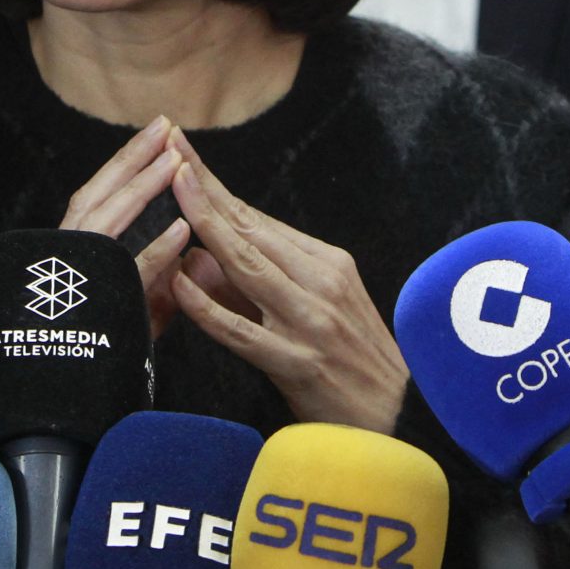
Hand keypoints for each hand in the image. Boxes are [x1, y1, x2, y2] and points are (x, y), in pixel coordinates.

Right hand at [60, 114, 192, 337]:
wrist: (51, 390)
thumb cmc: (90, 350)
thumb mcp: (128, 309)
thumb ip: (153, 282)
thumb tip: (181, 257)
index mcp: (75, 249)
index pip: (99, 195)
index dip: (126, 164)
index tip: (155, 137)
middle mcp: (70, 253)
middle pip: (101, 194)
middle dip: (134, 157)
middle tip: (165, 126)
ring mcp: (79, 274)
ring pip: (111, 221)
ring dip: (144, 189)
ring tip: (175, 162)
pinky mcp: (97, 303)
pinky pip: (129, 273)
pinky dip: (156, 251)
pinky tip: (182, 229)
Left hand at [167, 131, 407, 432]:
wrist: (401, 420)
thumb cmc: (352, 365)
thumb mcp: (314, 310)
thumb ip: (254, 285)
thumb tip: (194, 258)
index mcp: (328, 264)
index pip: (258, 217)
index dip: (216, 184)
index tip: (182, 151)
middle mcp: (321, 282)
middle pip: (250, 227)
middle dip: (204, 187)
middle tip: (168, 148)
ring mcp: (310, 321)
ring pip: (247, 265)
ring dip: (205, 224)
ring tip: (171, 190)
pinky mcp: (298, 362)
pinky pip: (242, 331)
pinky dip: (208, 306)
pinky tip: (179, 284)